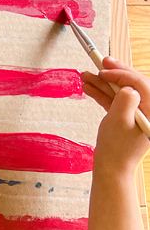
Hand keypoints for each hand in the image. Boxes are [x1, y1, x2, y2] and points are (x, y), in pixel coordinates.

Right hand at [81, 57, 149, 175]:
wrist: (111, 168)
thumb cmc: (117, 149)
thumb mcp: (119, 122)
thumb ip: (126, 101)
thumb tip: (127, 87)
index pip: (140, 84)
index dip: (122, 74)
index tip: (105, 69)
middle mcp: (148, 110)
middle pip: (133, 84)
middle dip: (115, 73)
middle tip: (101, 61)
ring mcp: (137, 114)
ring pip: (121, 92)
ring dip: (104, 83)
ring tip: (86, 75)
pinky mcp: (126, 118)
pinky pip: (115, 101)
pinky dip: (103, 94)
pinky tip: (89, 88)